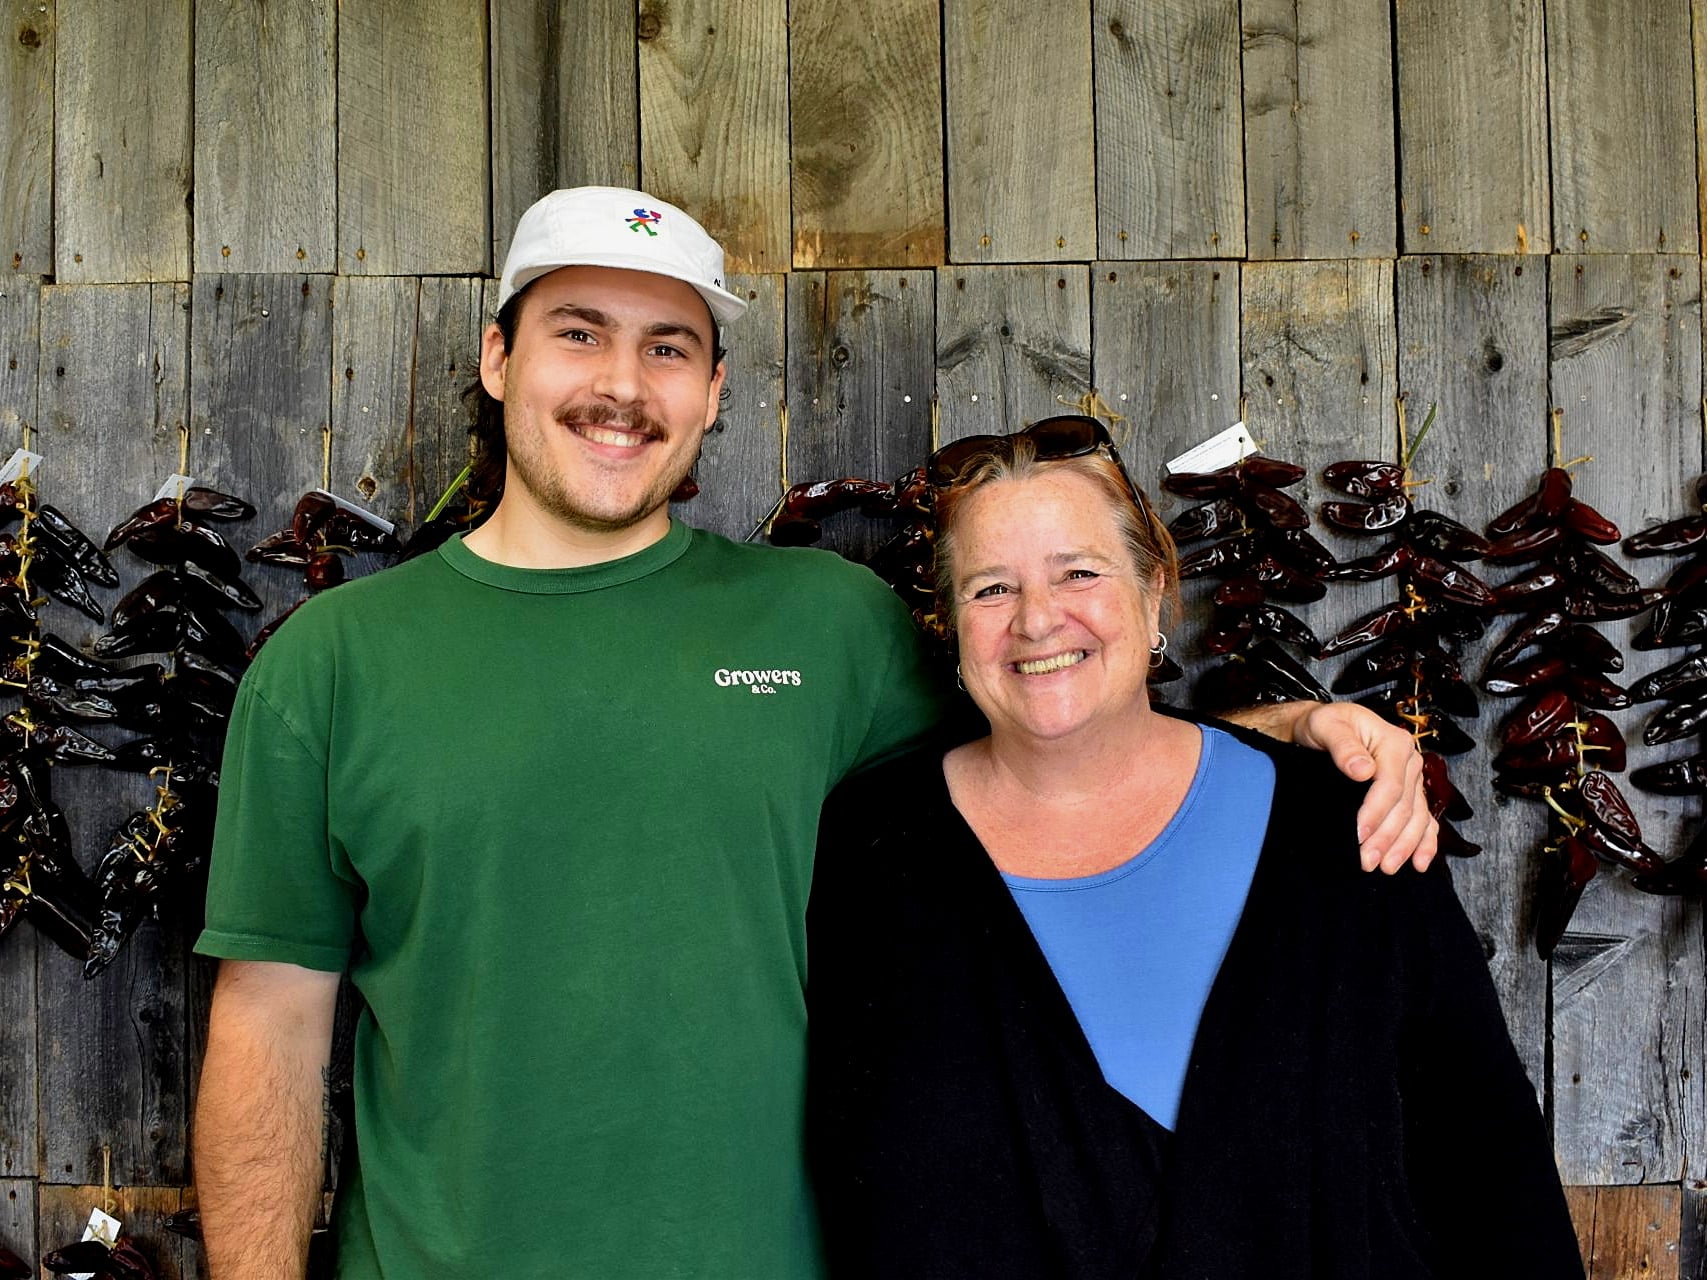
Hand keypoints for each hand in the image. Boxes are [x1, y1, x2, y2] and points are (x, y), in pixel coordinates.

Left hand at [1288, 701, 1436, 873]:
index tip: (1359, 835)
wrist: (1326, 727)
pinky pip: (1425, 820)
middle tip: (1367, 862)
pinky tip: (1419, 863)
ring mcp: (1413, 778)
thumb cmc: (1325, 725)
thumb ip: (1343, 745)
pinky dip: (1425, 843)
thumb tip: (1362, 770)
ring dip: (1404, 846)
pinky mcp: (1411, 792)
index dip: (1376, 813)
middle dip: (1387, 838)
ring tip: (1386, 868)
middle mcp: (1410, 761)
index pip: (1390, 785)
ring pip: (1417, 817)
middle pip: (1404, 806)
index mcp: (1394, 742)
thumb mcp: (1326, 725)